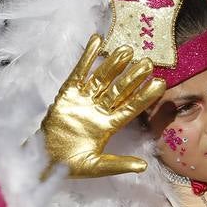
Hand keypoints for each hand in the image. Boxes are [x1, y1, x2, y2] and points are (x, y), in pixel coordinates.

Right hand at [41, 34, 163, 177]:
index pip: (131, 108)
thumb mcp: (96, 167)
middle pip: (119, 89)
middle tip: (148, 62)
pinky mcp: (67, 93)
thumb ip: (118, 164)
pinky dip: (87, 56)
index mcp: (109, 126)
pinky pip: (79, 72)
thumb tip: (144, 167)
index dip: (145, 96)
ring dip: (114, 63)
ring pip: (102, 78)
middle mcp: (99, 109)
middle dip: (133, 76)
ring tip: (127, 50)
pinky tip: (96, 40)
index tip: (160, 83)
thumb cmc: (72, 164)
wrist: (45, 159)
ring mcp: (84, 100)